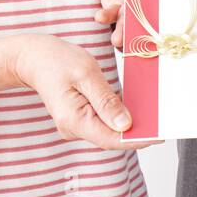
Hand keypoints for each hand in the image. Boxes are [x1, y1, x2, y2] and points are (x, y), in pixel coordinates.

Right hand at [13, 34, 161, 150]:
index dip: (138, 139)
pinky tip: (135, 105)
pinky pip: (103, 120)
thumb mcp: (86, 73)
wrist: (33, 57)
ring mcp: (76, 125)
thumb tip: (126, 124)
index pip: (111, 139)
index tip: (160, 134)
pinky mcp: (80, 118)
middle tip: (163, 120)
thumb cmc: (56, 60)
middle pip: (112, 136)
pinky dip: (119, 114)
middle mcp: (74, 128)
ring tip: (154, 112)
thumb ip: (106, 100)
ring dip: (130, 121)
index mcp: (74, 120)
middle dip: (137, 129)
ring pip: (109, 129)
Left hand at [95, 0, 168, 48]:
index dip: (158, 11)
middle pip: (145, 15)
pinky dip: (106, 18)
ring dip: (123, 32)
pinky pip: (110, 15)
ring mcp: (129, 5)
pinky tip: (100, 17)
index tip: (155, 22)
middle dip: (140, 29)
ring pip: (128, 21)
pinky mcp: (114, 6)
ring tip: (117, 40)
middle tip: (136, 37)